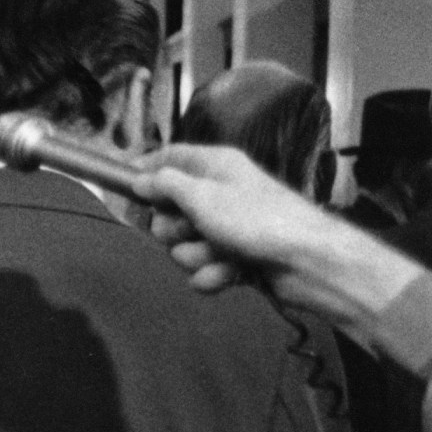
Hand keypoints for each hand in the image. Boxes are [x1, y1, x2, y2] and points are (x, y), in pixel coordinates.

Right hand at [133, 143, 425, 328]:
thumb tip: (140, 178)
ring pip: (184, 244)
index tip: (124, 185)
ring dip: (195, 255)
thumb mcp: (202, 196)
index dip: (146, 169)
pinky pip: (203, 268)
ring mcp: (229, 228)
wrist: (307, 264)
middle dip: (171, 228)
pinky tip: (228, 275)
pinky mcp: (235, 259)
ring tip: (218, 256)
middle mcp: (221, 193)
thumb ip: (165, 185)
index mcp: (216, 166)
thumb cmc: (257, 221)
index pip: (171, 156)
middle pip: (170, 209)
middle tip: (187, 230)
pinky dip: (212, 274)